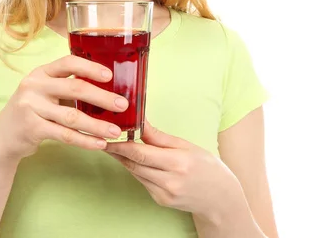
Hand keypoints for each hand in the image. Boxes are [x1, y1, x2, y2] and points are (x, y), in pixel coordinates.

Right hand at [0, 55, 128, 163]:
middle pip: (74, 88)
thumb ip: (66, 88)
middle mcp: (34, 86)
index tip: (110, 76)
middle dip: (102, 97)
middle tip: (122, 105)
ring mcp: (31, 106)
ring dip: (97, 125)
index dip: (90, 67)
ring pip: (72, 116)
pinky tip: (100, 144)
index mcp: (41, 72)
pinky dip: (85, 140)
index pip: (68, 62)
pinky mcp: (31, 128)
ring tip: (116, 131)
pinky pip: (65, 135)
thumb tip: (107, 90)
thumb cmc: (32, 112)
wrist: (2, 138)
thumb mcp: (44, 93)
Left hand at [104, 121, 241, 218]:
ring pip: (136, 173)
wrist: (220, 198)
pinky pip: (142, 181)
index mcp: (178, 163)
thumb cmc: (207, 167)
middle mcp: (170, 181)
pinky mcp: (160, 201)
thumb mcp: (186, 146)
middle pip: (134, 164)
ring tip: (113, 146)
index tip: (107, 137)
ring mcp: (164, 194)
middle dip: (117, 152)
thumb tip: (141, 122)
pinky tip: (133, 160)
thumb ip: (160, 137)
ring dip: (124, 160)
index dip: (120, 146)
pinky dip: (136, 169)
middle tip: (103, 139)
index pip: (141, 153)